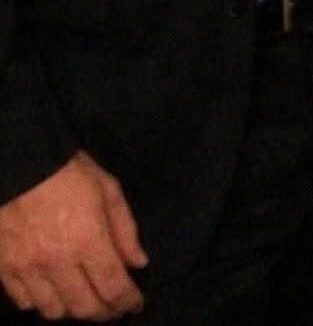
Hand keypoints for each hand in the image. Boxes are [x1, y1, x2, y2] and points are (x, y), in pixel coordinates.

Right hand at [0, 152, 146, 320]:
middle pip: (84, 307)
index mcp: (88, 238)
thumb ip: (125, 229)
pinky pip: (24, 302)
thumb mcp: (108, 189)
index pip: (113, 286)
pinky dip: (41, 303)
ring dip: (73, 310)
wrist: (20, 162)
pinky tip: (52, 291)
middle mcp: (57, 261)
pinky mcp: (4, 269)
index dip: (127, 301)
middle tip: (113, 307)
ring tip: (84, 298)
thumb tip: (138, 262)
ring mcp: (27, 268)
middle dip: (104, 312)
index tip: (135, 304)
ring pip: (53, 311)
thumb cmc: (69, 170)